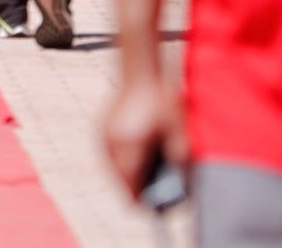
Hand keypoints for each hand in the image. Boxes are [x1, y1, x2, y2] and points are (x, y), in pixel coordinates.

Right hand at [103, 78, 185, 201]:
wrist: (140, 71)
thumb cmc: (162, 100)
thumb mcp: (179, 131)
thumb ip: (179, 160)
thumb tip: (180, 187)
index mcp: (130, 145)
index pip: (130, 187)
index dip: (142, 202)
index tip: (152, 210)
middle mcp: (112, 143)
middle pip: (120, 181)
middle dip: (135, 189)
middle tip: (152, 194)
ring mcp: (103, 135)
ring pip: (112, 169)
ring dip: (127, 176)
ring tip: (144, 178)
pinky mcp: (101, 129)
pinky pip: (109, 155)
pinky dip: (121, 162)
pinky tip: (134, 159)